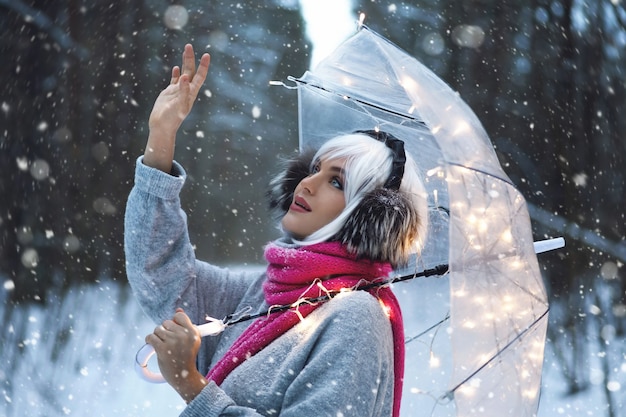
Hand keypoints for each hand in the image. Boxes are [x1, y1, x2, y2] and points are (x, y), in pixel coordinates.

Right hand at [144, 44, 210, 172]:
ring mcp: (178, 91)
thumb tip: (185, 77)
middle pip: (191, 71)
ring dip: (184, 62)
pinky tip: (176, 67)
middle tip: (188, 45)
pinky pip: (174, 80)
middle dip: (191, 59)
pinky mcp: (169, 93)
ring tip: (185, 50)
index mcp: (191, 93)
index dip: (203, 66)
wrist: (162, 126)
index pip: (200, 77)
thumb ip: (183, 91)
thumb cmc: (172, 118)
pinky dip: (175, 73)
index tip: (206, 55)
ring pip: (183, 73)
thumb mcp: (179, 105)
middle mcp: (186, 90)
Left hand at [146, 308, 207, 401]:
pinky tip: (153, 345)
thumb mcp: (191, 340)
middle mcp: (184, 335)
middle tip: (169, 342)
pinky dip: (149, 340)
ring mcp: (173, 342)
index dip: (174, 322)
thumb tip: (178, 309)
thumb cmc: (187, 356)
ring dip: (157, 336)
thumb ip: (185, 324)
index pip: (179, 316)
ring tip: (163, 345)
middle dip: (165, 330)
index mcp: (193, 332)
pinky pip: (151, 337)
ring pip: (157, 329)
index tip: (174, 330)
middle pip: (166, 322)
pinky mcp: (162, 349)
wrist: (184, 376)